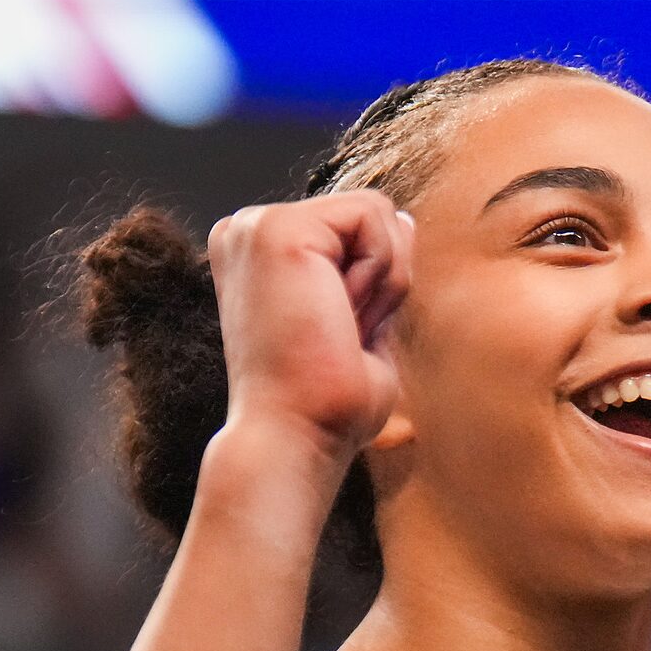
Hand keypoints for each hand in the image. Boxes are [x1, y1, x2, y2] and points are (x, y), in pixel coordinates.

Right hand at [206, 190, 412, 457]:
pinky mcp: (275, 226)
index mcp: (260, 255)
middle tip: (340, 336)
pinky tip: (340, 312)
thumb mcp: (362, 323)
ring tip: (339, 327)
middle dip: (382, 280)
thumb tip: (402, 219)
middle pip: (369, 217)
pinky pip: (372, 215)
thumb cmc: (328, 405)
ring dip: (383, 280)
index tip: (338, 338)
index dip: (375, 287)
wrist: (296, 437)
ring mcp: (255, 225)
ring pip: (376, 213)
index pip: (355, 232)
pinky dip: (380, 271)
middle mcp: (248, 232)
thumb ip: (375, 269)